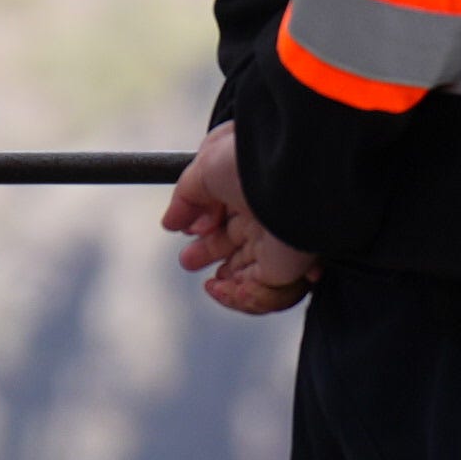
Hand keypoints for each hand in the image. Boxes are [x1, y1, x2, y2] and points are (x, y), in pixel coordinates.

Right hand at [163, 124, 316, 314]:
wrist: (290, 176)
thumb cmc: (252, 162)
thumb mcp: (205, 166)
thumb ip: (186, 195)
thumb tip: (171, 222)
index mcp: (251, 188)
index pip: (226, 214)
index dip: (203, 226)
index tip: (185, 229)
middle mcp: (266, 216)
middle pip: (237, 245)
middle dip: (209, 255)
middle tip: (188, 260)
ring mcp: (277, 244)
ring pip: (251, 275)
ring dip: (227, 285)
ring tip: (212, 284)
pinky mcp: (284, 270)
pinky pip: (260, 294)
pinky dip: (238, 297)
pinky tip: (221, 288)